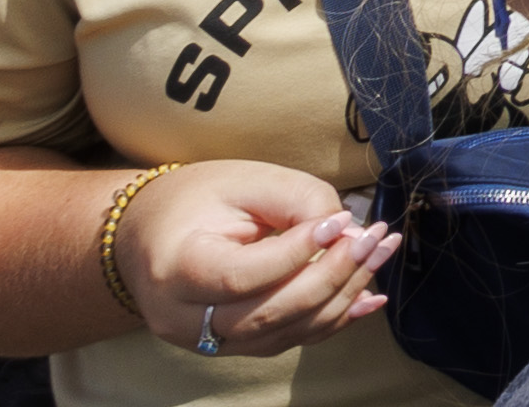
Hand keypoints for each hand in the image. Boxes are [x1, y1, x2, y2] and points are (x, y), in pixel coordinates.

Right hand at [121, 161, 396, 352]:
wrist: (147, 235)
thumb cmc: (196, 199)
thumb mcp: (244, 181)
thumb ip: (297, 200)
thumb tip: (348, 232)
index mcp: (177, 270)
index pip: (242, 276)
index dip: (298, 253)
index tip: (343, 222)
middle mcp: (186, 320)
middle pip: (270, 313)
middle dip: (333, 276)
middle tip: (376, 239)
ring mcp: (206, 342)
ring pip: (285, 333)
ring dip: (342, 296)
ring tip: (381, 255)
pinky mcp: (230, 347)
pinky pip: (287, 341)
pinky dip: (331, 320)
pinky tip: (369, 296)